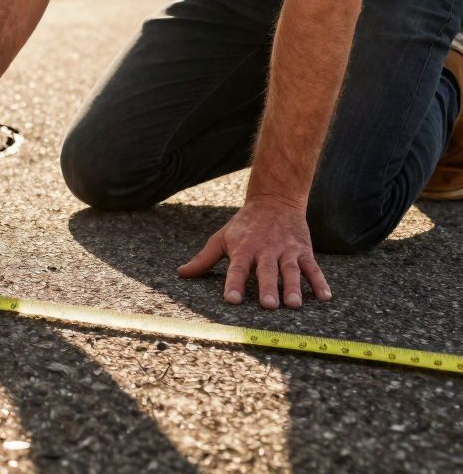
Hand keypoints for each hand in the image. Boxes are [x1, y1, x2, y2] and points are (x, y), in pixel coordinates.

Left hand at [177, 194, 332, 308]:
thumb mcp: (221, 238)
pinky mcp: (304, 250)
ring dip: (293, 288)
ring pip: (291, 271)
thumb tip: (181, 274)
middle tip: (268, 306)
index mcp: (243, 249)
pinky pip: (313, 268)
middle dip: (268, 288)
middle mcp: (265, 250)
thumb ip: (203, 259)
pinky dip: (320, 282)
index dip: (233, 284)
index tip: (231, 300)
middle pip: (266, 272)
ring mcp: (286, 251)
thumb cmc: (243, 225)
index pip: (237, 269)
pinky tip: (325, 297)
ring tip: (294, 305)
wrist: (275, 200)